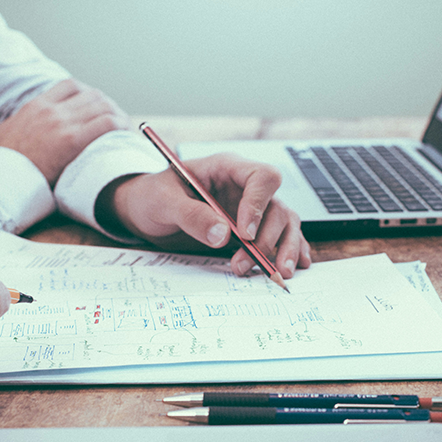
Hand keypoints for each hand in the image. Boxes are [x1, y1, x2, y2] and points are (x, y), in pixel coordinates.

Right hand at [0, 79, 128, 186]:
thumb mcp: (3, 137)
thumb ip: (19, 131)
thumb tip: (20, 140)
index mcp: (35, 106)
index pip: (70, 86)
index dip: (89, 95)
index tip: (96, 107)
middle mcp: (50, 109)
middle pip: (92, 94)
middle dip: (109, 106)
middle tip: (117, 121)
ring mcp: (61, 123)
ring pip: (103, 105)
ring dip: (118, 115)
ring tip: (125, 129)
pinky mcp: (71, 140)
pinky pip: (106, 124)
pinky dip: (121, 127)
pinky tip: (126, 135)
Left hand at [103, 153, 311, 277]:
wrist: (145, 210)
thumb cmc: (153, 196)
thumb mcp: (164, 201)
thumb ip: (191, 215)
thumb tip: (222, 235)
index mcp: (227, 169)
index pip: (262, 177)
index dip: (258, 204)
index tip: (244, 233)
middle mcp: (245, 188)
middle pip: (277, 207)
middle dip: (266, 239)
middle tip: (244, 264)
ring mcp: (252, 208)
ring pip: (285, 223)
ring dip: (284, 249)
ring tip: (277, 273)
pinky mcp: (253, 228)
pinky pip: (281, 236)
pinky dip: (291, 250)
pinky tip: (297, 266)